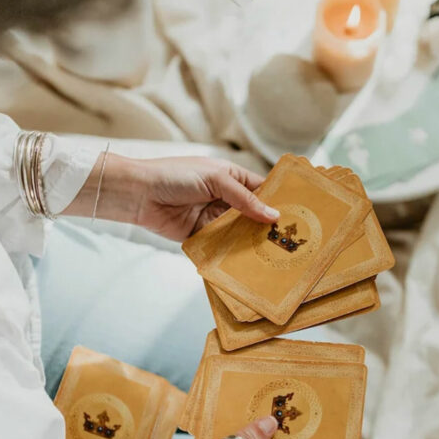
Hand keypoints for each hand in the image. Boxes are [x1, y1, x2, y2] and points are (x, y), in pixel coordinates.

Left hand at [68, 154, 278, 240]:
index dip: (278, 201)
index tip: (299, 215)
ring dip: (253, 241)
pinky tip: (250, 262)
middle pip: (254, 214)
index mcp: (231, 177)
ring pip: (240, 232)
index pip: (261, 189)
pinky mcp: (202, 236)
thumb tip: (273, 215)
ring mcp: (214, 218)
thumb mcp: (216, 180)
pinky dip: (234, 252)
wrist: (139, 194)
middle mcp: (225, 198)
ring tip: (276, 254)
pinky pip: (223, 245)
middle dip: (269, 226)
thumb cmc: (175, 176)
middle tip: (292, 240)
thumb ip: (244, 200)